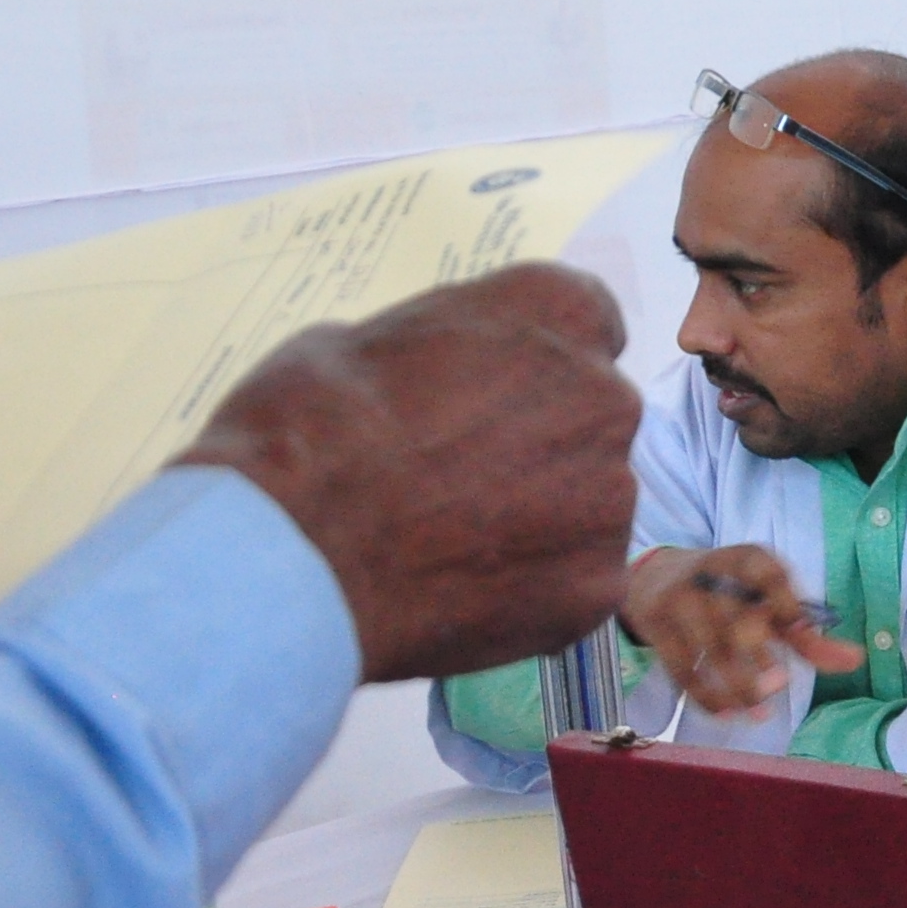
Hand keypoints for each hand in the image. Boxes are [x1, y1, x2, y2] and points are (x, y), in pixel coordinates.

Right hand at [173, 263, 640, 683]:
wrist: (294, 553)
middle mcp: (607, 398)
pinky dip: (532, 586)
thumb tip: (433, 378)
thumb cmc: (307, 426)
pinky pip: (574, 577)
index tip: (498, 390)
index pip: (588, 323)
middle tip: (458, 475)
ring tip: (450, 542)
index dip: (538, 361)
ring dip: (539, 515)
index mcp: (556, 314)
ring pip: (587, 501)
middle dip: (539, 440)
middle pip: (591, 417)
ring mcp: (612, 495)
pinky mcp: (599, 583)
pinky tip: (462, 592)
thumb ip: (433, 354)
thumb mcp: (351, 341)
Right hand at [618, 543, 863, 716]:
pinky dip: (706, 695)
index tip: (798, 630)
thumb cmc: (728, 598)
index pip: (766, 571)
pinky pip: (681, 668)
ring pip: (711, 649)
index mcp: (745, 559)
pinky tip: (727, 714)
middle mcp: (709, 574)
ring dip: (738, 685)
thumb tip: (855, 660)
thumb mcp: (765, 605)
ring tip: (761, 711)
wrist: (656, 579)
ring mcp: (679, 599)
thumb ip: (806, 635)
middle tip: (781, 684)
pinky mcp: (656, 626)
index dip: (784, 600)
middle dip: (760, 655)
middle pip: (738, 616)